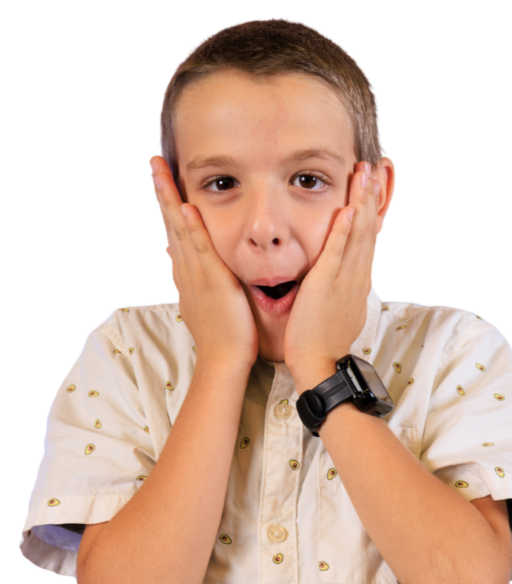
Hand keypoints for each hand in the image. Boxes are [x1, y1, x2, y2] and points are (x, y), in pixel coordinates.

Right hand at [149, 156, 258, 373]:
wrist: (223, 362)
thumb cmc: (225, 340)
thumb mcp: (210, 307)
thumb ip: (208, 288)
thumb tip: (205, 280)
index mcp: (188, 276)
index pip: (175, 234)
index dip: (169, 207)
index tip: (165, 184)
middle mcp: (187, 271)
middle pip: (171, 224)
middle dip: (162, 192)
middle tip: (154, 163)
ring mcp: (197, 275)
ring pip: (180, 230)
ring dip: (169, 198)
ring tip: (160, 169)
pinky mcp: (212, 282)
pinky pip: (200, 250)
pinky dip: (191, 228)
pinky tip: (185, 207)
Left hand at [283, 162, 380, 384]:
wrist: (319, 364)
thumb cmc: (321, 345)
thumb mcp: (337, 314)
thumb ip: (339, 294)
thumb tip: (339, 286)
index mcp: (356, 283)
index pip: (367, 241)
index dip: (371, 213)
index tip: (374, 190)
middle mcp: (355, 278)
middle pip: (367, 230)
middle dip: (371, 197)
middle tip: (375, 167)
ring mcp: (342, 280)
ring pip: (355, 235)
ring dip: (361, 202)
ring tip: (364, 173)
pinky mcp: (325, 285)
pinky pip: (336, 252)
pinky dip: (342, 230)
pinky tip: (347, 208)